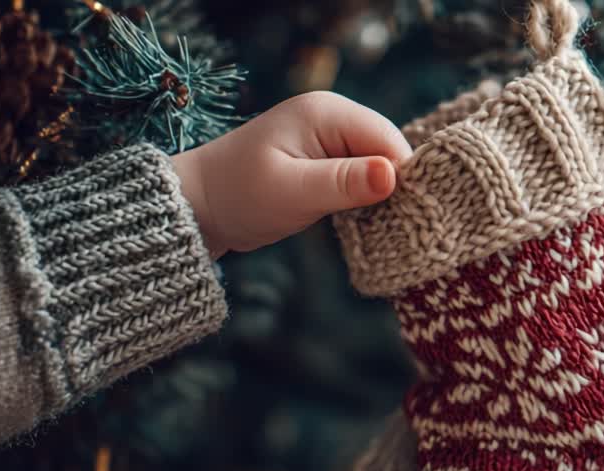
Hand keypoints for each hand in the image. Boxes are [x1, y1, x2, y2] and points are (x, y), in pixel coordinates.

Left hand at [172, 91, 411, 258]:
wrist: (199, 204)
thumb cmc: (239, 196)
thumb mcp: (292, 192)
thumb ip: (343, 183)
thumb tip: (392, 175)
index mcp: (327, 112)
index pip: (390, 140)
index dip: (403, 178)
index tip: (403, 215)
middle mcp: (334, 116)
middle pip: (390, 151)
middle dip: (394, 188)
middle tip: (388, 225)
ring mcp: (332, 136)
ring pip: (380, 166)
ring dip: (381, 196)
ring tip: (371, 224)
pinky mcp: (328, 158)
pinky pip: (364, 175)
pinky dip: (366, 198)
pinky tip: (359, 218)